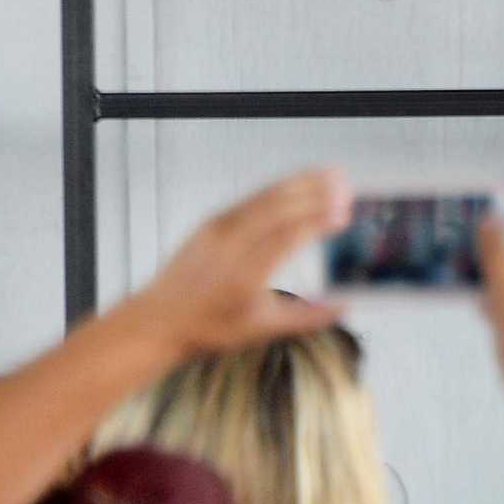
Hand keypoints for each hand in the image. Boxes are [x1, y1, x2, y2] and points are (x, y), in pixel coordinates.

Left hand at [127, 168, 351, 357]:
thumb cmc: (209, 327)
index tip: (343, 215)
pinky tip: (296, 183)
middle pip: (278, 208)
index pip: (288, 237)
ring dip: (299, 183)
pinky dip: (278, 187)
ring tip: (329, 174)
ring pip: (265, 197)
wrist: (158, 319)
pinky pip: (250, 198)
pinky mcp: (212, 222)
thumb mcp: (262, 329)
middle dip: (314, 194)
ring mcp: (218, 229)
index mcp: (245, 273)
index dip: (318, 223)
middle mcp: (230, 245)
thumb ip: (306, 317)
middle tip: (345, 186)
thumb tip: (343, 308)